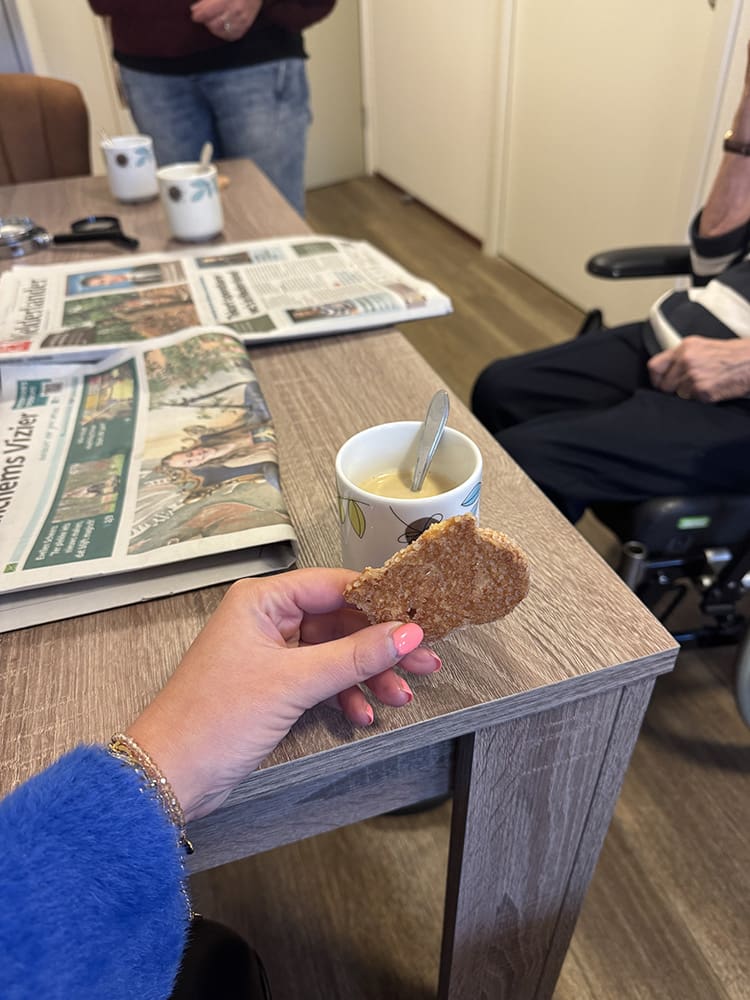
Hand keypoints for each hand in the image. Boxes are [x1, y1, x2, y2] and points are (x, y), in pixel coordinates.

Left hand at [127, 568, 440, 820]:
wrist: (170, 776)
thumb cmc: (215, 719)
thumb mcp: (293, 682)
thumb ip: (355, 656)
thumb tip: (409, 633)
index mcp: (262, 600)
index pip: (335, 586)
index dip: (380, 601)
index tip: (420, 617)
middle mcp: (267, 619)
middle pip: (340, 622)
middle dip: (380, 647)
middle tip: (424, 663)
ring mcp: (271, 653)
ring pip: (334, 654)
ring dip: (367, 676)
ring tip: (400, 697)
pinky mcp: (273, 685)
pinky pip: (321, 679)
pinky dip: (344, 695)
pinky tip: (363, 714)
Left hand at [190, 0, 261, 41]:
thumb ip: (207, 0)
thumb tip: (196, 9)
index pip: (208, 12)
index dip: (198, 15)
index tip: (194, 15)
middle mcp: (236, 10)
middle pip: (214, 24)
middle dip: (206, 21)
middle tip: (204, 17)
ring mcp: (242, 20)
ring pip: (221, 31)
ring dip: (213, 28)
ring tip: (211, 22)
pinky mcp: (246, 26)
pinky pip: (232, 36)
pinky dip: (223, 33)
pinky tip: (220, 28)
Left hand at [647, 335, 749, 401]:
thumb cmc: (733, 355)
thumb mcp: (703, 347)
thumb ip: (682, 357)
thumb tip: (668, 372)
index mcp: (685, 347)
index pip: (654, 367)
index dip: (656, 379)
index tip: (661, 384)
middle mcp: (686, 360)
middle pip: (664, 385)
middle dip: (674, 390)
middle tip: (689, 388)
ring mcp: (694, 376)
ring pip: (678, 395)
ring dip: (689, 395)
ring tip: (706, 385)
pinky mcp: (703, 391)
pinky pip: (693, 401)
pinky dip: (702, 399)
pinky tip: (714, 390)